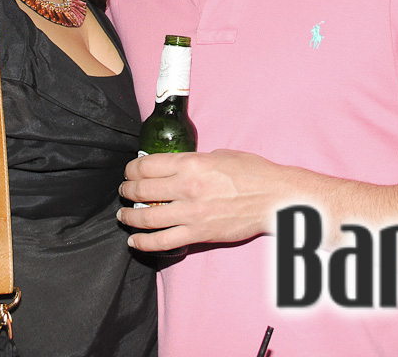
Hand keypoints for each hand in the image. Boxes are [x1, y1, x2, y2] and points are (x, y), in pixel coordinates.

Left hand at [116, 149, 283, 251]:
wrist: (274, 198)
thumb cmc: (252, 173)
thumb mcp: (219, 155)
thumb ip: (194, 160)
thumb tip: (176, 166)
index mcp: (190, 163)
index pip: (146, 165)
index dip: (131, 169)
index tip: (129, 171)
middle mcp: (186, 187)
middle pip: (141, 190)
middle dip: (126, 191)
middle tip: (124, 191)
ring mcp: (191, 213)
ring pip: (146, 218)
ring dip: (129, 218)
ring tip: (123, 216)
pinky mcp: (198, 233)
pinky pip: (163, 242)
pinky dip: (144, 242)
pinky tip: (134, 241)